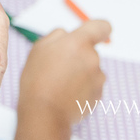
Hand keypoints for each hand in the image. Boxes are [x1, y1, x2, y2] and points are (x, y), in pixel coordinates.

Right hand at [14, 20, 109, 139]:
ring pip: (91, 69)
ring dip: (80, 73)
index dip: (100, 29)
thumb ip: (56, 36)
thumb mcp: (39, 48)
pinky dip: (82, 88)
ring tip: (60, 83)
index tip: (96, 33)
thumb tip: (66, 35)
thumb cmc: (38, 79)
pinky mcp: (99, 95)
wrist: (45, 113)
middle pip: (91, 51)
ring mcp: (98, 78)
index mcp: (78, 42)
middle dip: (78, 56)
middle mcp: (92, 58)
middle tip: (58, 67)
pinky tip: (66, 94)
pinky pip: (92, 86)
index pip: (101, 27)